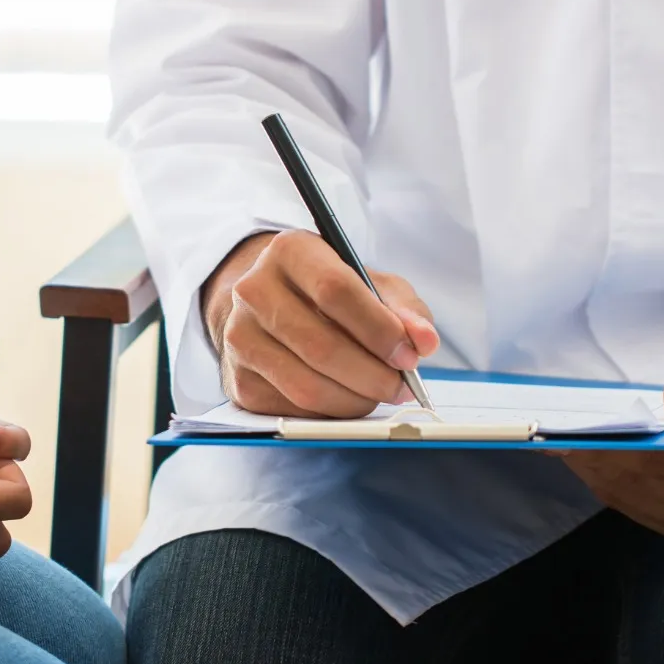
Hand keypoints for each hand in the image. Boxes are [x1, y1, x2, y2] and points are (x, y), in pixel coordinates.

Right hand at [201, 230, 440, 417]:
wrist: (271, 305)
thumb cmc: (330, 292)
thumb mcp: (371, 283)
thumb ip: (404, 308)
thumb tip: (424, 342)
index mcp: (290, 251)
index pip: (335, 291)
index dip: (378, 329)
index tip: (409, 355)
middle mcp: (253, 290)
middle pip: (321, 346)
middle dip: (372, 375)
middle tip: (401, 386)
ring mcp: (239, 337)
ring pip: (306, 386)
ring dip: (355, 400)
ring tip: (379, 393)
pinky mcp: (238, 380)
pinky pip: (292, 410)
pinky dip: (330, 413)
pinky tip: (347, 398)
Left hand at [560, 356, 663, 542]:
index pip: (648, 459)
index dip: (601, 443)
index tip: (562, 428)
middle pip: (635, 485)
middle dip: (590, 458)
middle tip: (550, 432)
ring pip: (637, 505)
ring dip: (600, 476)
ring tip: (566, 445)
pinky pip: (652, 515)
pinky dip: (622, 491)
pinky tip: (601, 466)